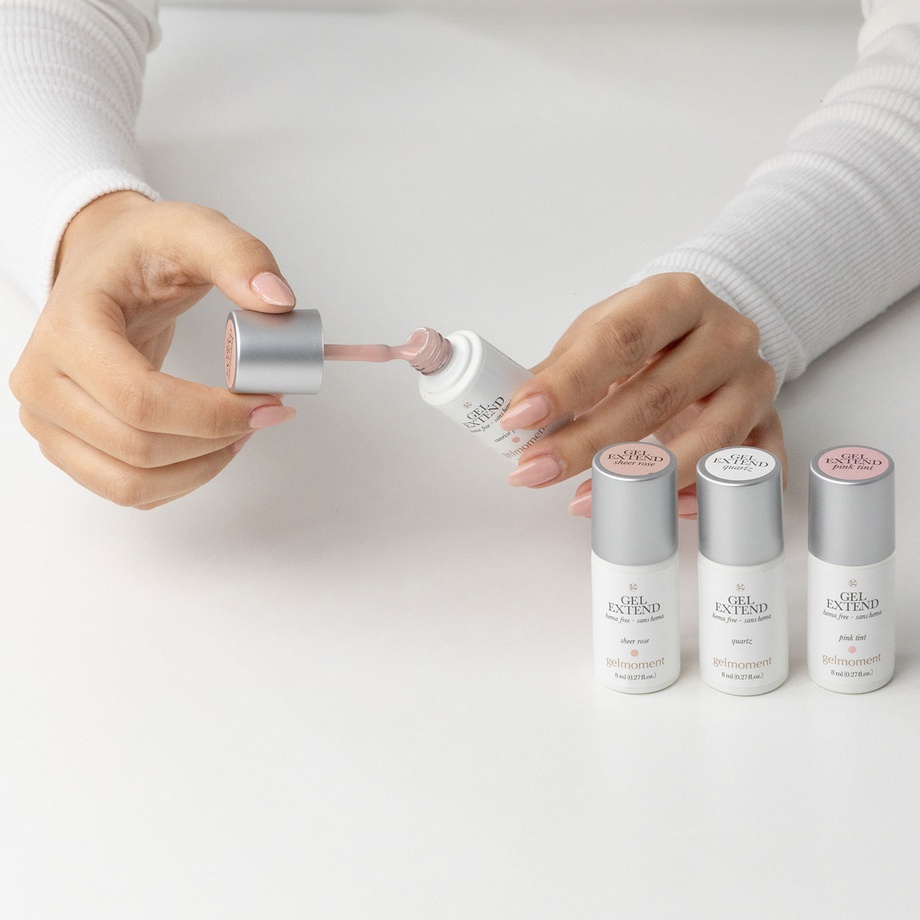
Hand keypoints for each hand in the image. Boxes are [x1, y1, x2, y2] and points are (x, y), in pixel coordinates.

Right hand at [9, 191, 298, 508]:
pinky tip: (213, 445)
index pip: (139, 398)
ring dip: (203, 467)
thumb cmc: (139, 251)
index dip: (213, 414)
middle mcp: (42, 381)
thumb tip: (277, 302)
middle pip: (139, 448)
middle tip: (266, 412)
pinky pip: (129, 491)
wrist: (101, 265)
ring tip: (244, 430)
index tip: (268, 401)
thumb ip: (239, 256)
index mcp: (67, 328)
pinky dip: (182, 479)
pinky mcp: (67, 446)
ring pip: (132, 484)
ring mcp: (47, 421)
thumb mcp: (192, 229)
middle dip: (217, 440)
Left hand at [500, 273, 784, 517]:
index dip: (566, 383)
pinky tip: (667, 512)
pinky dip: (707, 495)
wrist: (705, 330)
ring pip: (706, 441)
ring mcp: (755, 382)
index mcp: (677, 298)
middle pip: (655, 396)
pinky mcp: (770, 423)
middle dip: (586, 442)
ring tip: (582, 501)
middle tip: (534, 470)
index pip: (618, 340)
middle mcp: (727, 335)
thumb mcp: (598, 331)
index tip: (519, 417)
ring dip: (640, 480)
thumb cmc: (645, 332)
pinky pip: (748, 469)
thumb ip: (561, 370)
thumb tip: (515, 418)